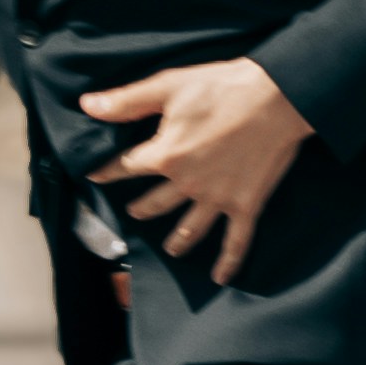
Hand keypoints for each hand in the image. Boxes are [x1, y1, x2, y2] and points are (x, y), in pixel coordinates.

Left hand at [82, 53, 310, 285]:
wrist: (278, 98)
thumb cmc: (224, 87)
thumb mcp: (169, 86)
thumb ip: (127, 101)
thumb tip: (87, 106)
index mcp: (166, 155)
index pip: (126, 167)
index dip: (108, 171)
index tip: (94, 176)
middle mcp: (187, 183)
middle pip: (155, 203)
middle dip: (141, 208)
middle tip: (135, 211)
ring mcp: (217, 198)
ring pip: (189, 228)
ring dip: (177, 242)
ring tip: (171, 250)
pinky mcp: (246, 204)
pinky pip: (236, 241)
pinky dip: (228, 262)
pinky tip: (221, 278)